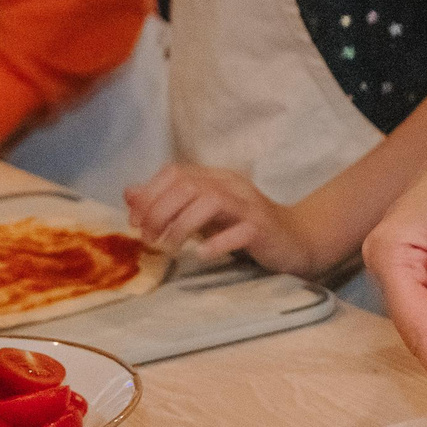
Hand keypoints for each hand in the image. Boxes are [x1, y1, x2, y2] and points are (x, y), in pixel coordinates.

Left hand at [124, 162, 316, 273]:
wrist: (296, 240)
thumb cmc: (243, 227)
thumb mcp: (201, 213)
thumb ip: (168, 202)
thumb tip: (130, 194)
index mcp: (215, 178)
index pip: (175, 171)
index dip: (149, 195)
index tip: (136, 223)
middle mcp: (232, 186)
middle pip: (188, 185)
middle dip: (160, 212)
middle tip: (150, 240)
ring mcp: (250, 206)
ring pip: (211, 201)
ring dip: (182, 226)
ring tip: (171, 249)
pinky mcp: (263, 229)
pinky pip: (240, 231)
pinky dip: (217, 243)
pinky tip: (202, 255)